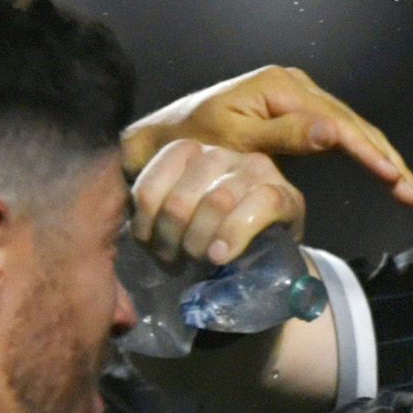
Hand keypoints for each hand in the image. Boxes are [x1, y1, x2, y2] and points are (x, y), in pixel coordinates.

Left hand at [123, 66, 412, 208]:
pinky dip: (364, 155)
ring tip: (412, 191)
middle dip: (389, 162)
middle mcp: (295, 85)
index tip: (395, 180)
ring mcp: (298, 96)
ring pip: (353, 130)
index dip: (370, 155)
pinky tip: (386, 174)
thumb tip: (335, 134)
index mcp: (282, 87)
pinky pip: (339, 133)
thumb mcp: (235, 140)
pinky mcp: (296, 111)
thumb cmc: (191, 142)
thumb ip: (286, 136)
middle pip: (355, 126)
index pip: (339, 125)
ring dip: (384, 161)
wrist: (161, 138)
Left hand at [129, 141, 304, 270]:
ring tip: (200, 259)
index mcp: (187, 152)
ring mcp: (257, 170)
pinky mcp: (287, 194)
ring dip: (201, 242)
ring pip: (217, 201)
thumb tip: (125, 220)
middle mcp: (221, 153)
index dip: (145, 224)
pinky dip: (235, 234)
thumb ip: (152, 211)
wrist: (262, 256)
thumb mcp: (174, 221)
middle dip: (172, 240)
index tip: (150, 245)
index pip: (149, 186)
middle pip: (179, 201)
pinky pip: (260, 206)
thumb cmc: (210, 235)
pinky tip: (221, 255)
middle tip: (176, 259)